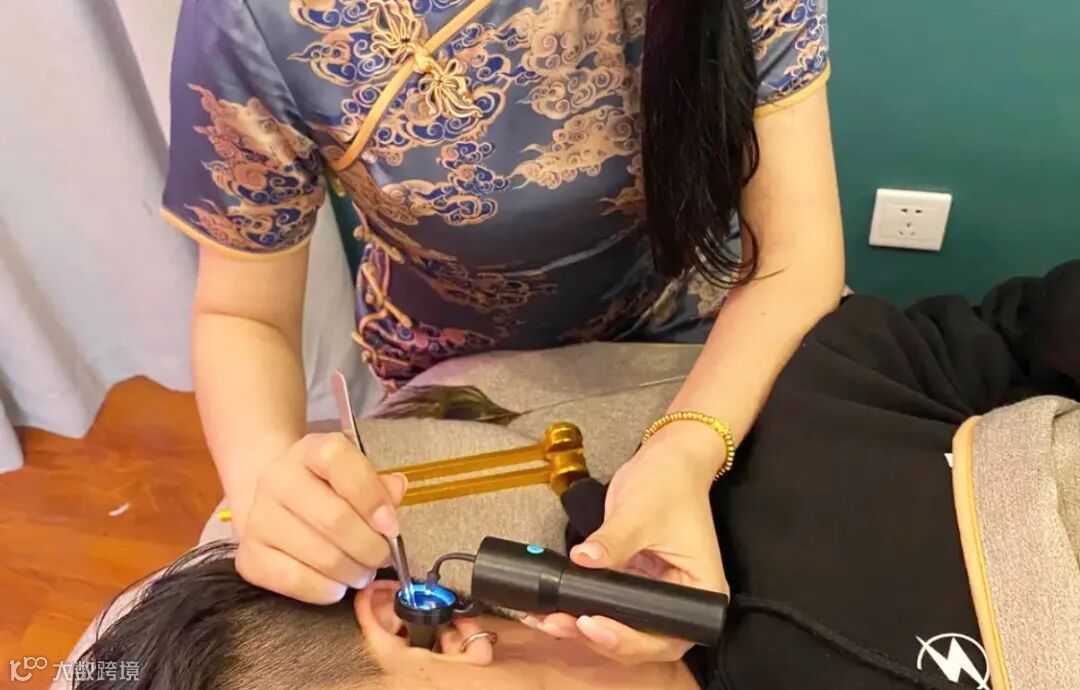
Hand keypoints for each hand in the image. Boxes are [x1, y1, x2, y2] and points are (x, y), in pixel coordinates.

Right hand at [234, 433, 407, 603]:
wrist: (275, 503)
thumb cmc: (327, 490)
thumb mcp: (355, 475)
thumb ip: (380, 486)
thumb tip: (396, 491)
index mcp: (310, 450)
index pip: (339, 462)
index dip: (371, 497)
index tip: (391, 526)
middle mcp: (278, 478)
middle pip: (334, 519)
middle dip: (370, 547)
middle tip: (382, 557)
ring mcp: (259, 518)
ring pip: (321, 556)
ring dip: (353, 572)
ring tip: (363, 571)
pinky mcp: (249, 556)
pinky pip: (295, 581)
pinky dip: (326, 590)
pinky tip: (338, 585)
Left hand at [523, 424, 728, 663]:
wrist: (666, 460)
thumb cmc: (669, 483)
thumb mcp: (640, 512)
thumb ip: (612, 542)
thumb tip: (583, 560)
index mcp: (702, 590)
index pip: (666, 635)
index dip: (628, 639)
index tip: (592, 623)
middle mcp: (682, 602)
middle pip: (642, 642)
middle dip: (598, 637)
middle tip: (558, 623)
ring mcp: (657, 595)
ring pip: (621, 628)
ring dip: (583, 629)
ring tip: (548, 620)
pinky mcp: (635, 585)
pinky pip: (610, 606)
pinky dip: (583, 608)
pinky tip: (554, 610)